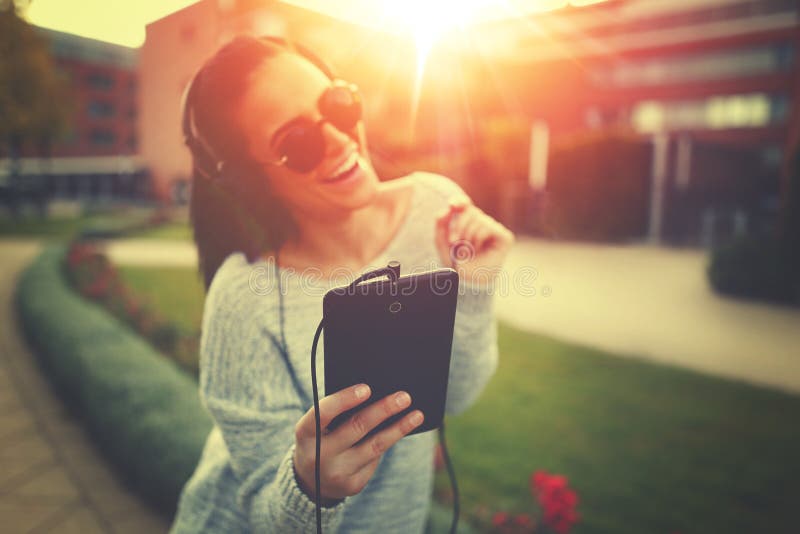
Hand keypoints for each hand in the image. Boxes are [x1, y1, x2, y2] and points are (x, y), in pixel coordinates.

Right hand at [293, 384, 423, 501]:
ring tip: (416, 415)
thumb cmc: (319, 438)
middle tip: (404, 397)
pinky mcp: (352, 485)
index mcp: (304, 433)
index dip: (344, 400)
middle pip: (356, 428)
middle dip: (383, 410)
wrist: (310, 480)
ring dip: (398, 428)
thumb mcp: (317, 425)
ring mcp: (336, 473)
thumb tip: (375, 394)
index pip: (323, 413)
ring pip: (374, 446)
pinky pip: (375, 460)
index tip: (367, 388)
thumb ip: (337, 412)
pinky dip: (388, 443)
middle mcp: (318, 455)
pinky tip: (400, 431)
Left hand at [434, 196, 514, 285]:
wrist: (469, 281)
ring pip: (478, 219)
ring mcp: (494, 229)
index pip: (465, 204)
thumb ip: (441, 224)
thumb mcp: (442, 243)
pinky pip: (487, 227)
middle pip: (470, 211)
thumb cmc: (456, 262)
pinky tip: (479, 250)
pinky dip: (478, 238)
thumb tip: (448, 208)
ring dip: (468, 236)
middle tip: (453, 242)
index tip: (453, 205)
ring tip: (467, 250)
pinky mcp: (504, 236)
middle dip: (458, 226)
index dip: (460, 201)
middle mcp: (482, 223)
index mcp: (467, 222)